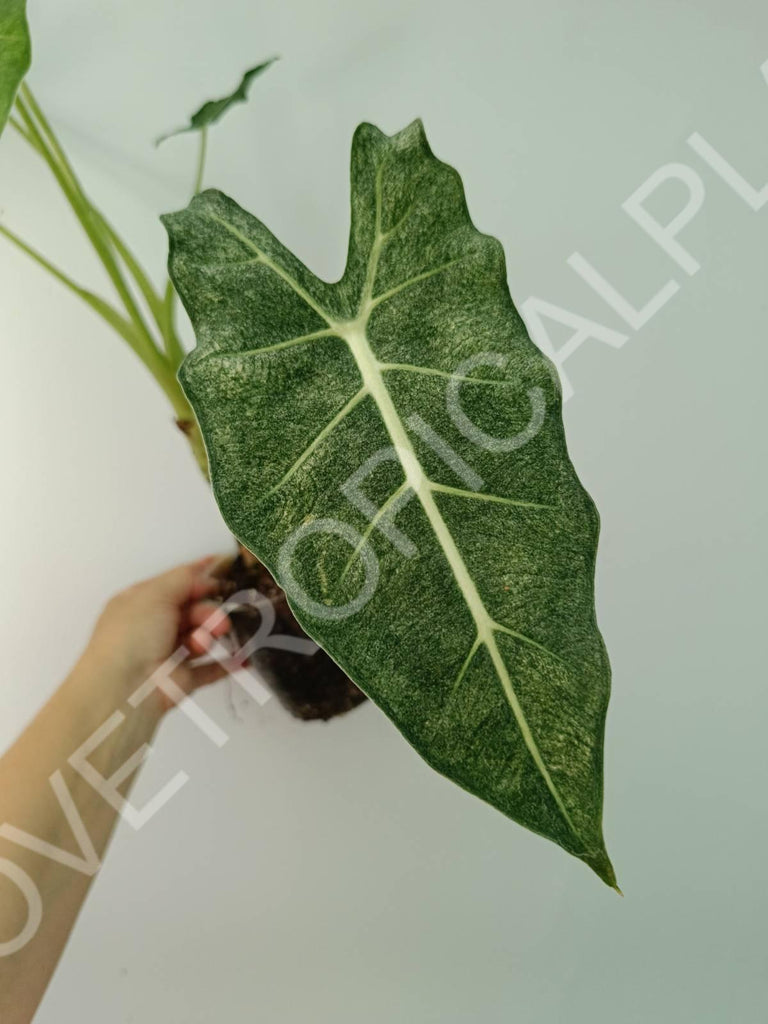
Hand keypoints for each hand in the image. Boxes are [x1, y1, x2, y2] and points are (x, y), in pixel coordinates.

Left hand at [78, 556, 235, 710]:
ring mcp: (168, 653)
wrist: (125, 689)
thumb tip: (206, 573)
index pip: (175, 582)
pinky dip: (227, 663)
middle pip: (193, 609)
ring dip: (210, 635)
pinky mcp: (182, 678)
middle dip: (209, 611)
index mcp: (140, 602)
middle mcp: (153, 626)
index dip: (200, 574)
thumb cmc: (131, 636)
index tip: (227, 566)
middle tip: (217, 620)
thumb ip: (185, 578)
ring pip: (202, 636)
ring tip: (206, 642)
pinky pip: (210, 669)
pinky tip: (243, 657)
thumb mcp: (155, 594)